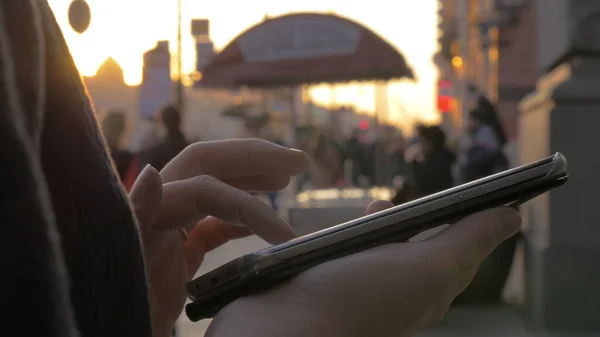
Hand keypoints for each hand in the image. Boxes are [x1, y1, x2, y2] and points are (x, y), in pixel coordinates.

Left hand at [128, 139, 308, 336]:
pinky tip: (258, 223)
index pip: (206, 189)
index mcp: (147, 213)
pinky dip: (237, 218)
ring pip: (212, 189)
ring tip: (284, 177)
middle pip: (208, 166)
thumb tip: (152, 172)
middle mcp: (158, 212)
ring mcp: (168, 230)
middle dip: (252, 158)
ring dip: (249, 180)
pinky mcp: (175, 252)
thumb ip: (135, 217)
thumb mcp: (123, 265)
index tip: (285, 236)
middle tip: (297, 161)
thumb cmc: (118, 306)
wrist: (110, 329)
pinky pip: (210, 224)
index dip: (250, 206)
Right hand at [207, 203, 520, 336]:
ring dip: (383, 221)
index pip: (460, 249)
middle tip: (407, 201)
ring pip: (382, 244)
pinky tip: (341, 225)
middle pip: (420, 245)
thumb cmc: (356, 299)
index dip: (468, 218)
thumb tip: (511, 218)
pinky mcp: (329, 280)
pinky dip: (350, 231)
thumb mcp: (427, 268)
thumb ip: (467, 242)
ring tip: (374, 207)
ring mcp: (361, 286)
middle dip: (419, 217)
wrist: (280, 327)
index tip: (460, 190)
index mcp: (429, 291)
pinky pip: (349, 249)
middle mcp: (398, 292)